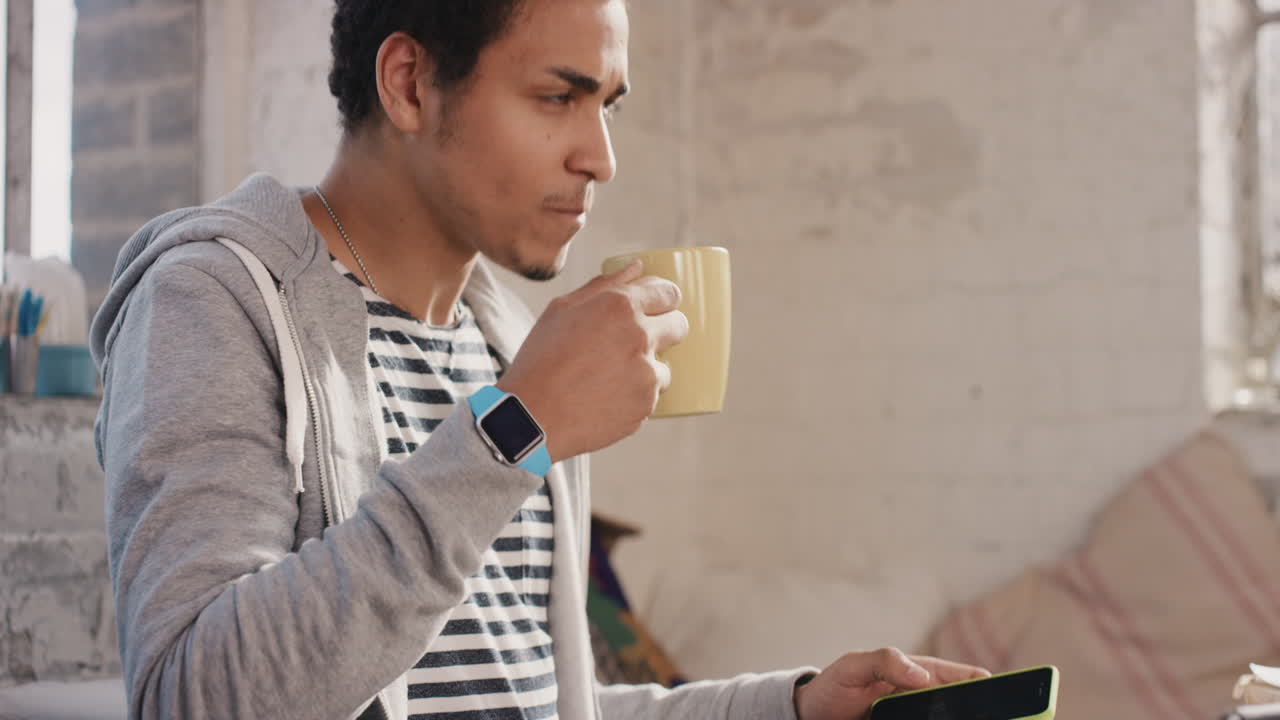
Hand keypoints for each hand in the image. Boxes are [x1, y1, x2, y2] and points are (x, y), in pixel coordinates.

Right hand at [497, 260, 687, 460]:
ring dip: (647, 368)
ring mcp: (647, 374)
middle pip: (679, 325)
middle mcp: (640, 336)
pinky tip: (605, 398)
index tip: (656, 306)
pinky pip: (651, 396)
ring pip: (665, 366)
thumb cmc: (539, 361)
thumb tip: (636, 267)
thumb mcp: (560, 311)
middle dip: (665, 329)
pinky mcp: (646, 406)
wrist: (531, 418)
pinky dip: (635, 396)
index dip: (662, 299)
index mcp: (619, 306)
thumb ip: (603, 285)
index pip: (668, 292)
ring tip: (609, 378)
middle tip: (638, 341)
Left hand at [793, 648, 989, 719]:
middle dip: (978, 713)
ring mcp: (917, 718)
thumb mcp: (852, 666)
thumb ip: (884, 661)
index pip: (966, 678)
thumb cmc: (834, 686)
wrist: (811, 717)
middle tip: (988, 718)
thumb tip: (922, 674)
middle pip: (964, 709)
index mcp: (920, 673)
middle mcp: (924, 698)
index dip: (987, 686)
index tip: (1000, 699)